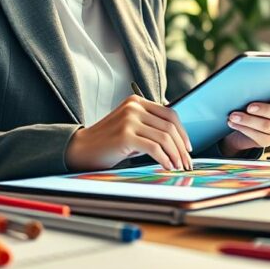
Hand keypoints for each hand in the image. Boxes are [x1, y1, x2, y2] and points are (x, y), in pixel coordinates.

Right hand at [65, 95, 192, 171]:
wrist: (82, 149)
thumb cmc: (109, 141)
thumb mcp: (131, 127)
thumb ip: (150, 126)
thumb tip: (179, 140)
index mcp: (137, 101)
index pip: (169, 114)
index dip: (182, 132)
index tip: (187, 148)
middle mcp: (134, 107)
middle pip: (169, 127)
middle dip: (181, 147)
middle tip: (187, 162)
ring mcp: (129, 120)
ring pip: (164, 138)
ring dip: (175, 155)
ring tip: (178, 167)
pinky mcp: (125, 135)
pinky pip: (154, 148)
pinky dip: (164, 159)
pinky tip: (167, 167)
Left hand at [220, 90, 269, 154]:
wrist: (242, 125)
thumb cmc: (251, 104)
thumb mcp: (256, 96)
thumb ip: (258, 91)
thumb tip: (244, 84)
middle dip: (263, 109)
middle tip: (249, 107)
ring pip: (265, 126)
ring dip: (247, 120)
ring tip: (233, 115)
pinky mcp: (268, 141)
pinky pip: (257, 135)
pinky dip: (243, 128)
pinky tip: (232, 123)